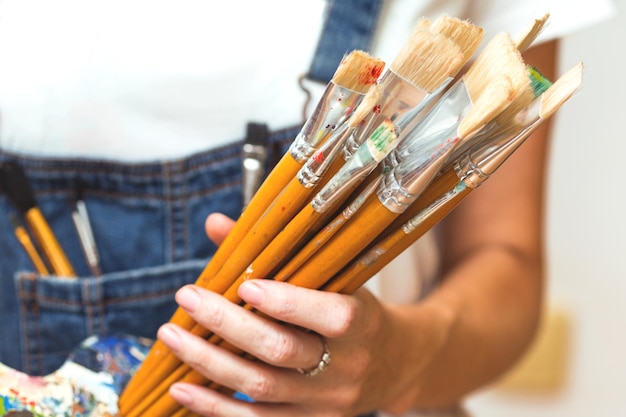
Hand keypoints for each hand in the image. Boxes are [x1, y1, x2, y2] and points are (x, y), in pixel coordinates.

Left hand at [156, 213, 404, 415]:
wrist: (393, 367)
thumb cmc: (355, 313)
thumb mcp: (336, 280)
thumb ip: (280, 252)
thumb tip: (217, 224)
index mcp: (362, 323)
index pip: (333, 316)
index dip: (289, 302)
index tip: (245, 285)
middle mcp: (347, 366)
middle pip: (283, 351)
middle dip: (228, 324)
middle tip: (187, 297)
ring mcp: (327, 402)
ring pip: (261, 387)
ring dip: (209, 362)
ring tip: (171, 336)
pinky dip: (215, 407)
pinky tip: (182, 388)